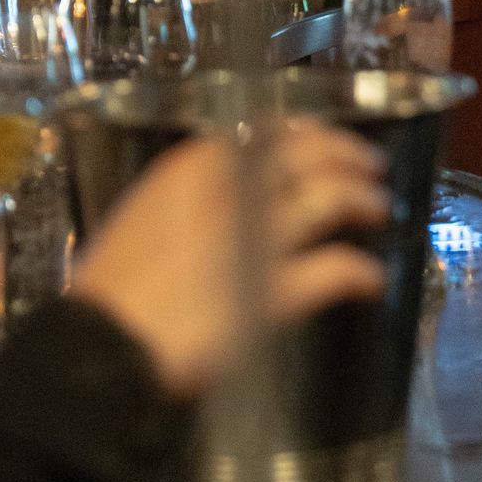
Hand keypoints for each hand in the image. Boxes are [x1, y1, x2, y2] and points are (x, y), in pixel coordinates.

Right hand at [73, 117, 389, 396]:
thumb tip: (220, 198)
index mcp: (194, 167)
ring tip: (379, 208)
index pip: (268, 130)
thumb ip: (185, 202)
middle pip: (310, 154)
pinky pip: (334, 270)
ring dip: (363, 200)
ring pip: (331, 199)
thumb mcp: (139, 220)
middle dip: (346, 155)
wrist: (101, 350)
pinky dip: (360, 272)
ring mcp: (258, 237)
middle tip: (370, 167)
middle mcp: (234, 189)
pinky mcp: (276, 289)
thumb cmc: (108, 295)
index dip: (306, 132)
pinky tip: (372, 280)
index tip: (322, 138)